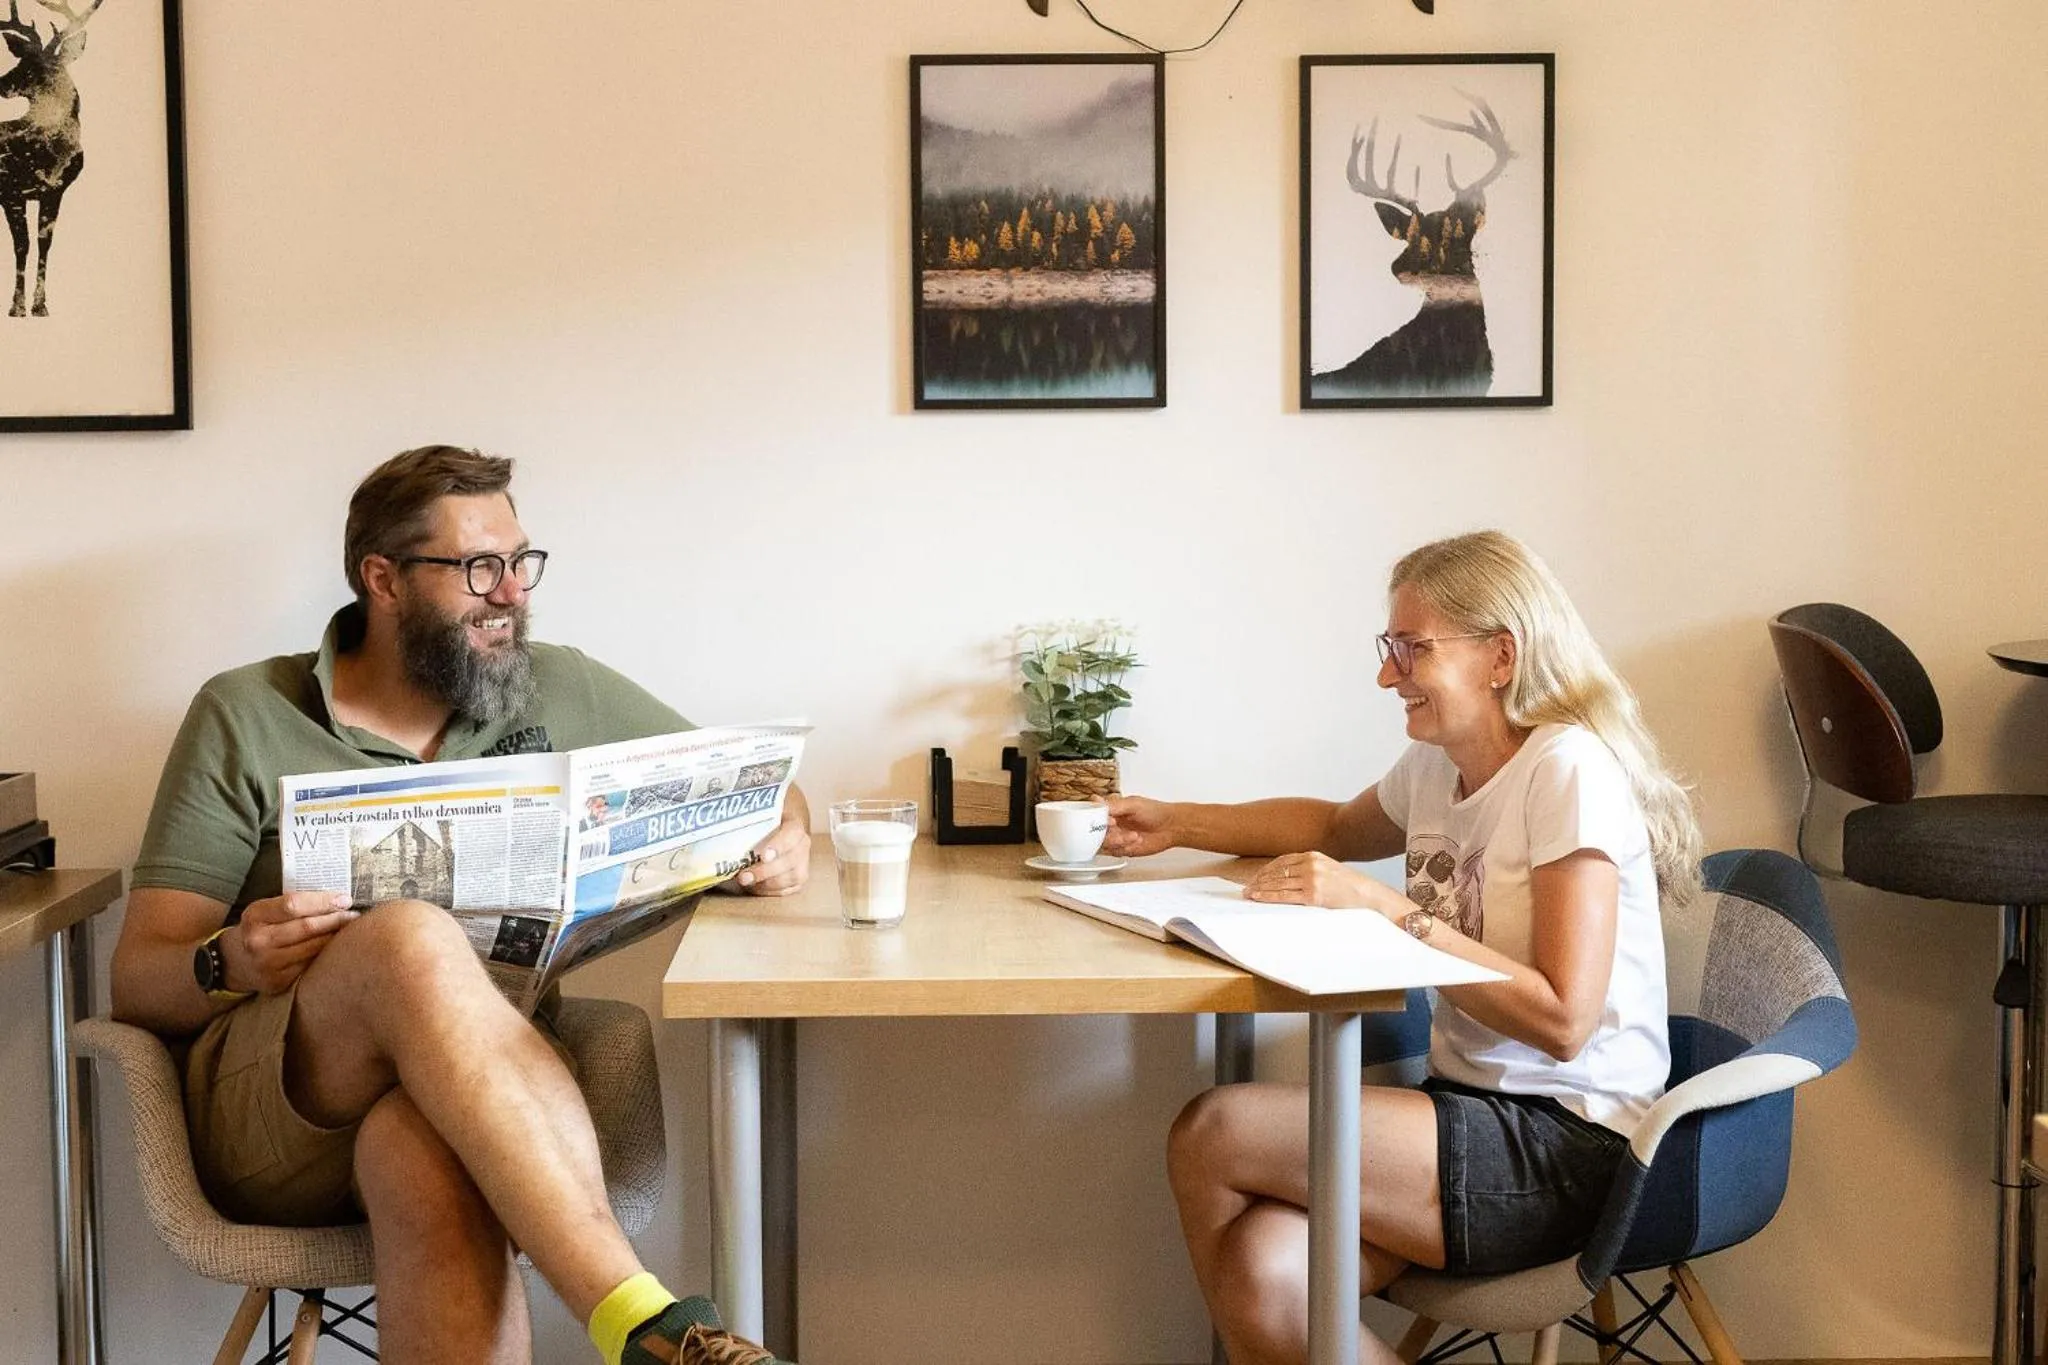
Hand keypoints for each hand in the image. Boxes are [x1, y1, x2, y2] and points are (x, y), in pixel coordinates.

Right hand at [222, 891, 358, 994]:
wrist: (234, 962)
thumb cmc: (259, 928)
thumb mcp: (265, 910)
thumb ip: (292, 903)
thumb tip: (335, 898)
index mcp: (255, 916)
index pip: (294, 904)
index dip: (323, 901)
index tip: (345, 899)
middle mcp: (258, 941)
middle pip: (307, 927)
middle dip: (336, 919)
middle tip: (354, 914)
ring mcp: (267, 964)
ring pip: (312, 948)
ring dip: (334, 937)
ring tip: (348, 929)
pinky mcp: (277, 982)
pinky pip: (309, 964)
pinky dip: (324, 954)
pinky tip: (334, 947)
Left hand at [734, 814, 809, 895]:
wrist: (777, 834)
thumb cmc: (763, 826)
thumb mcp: (757, 819)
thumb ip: (746, 825)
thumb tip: (721, 834)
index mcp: (794, 826)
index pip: (791, 834)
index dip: (778, 846)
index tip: (763, 856)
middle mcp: (802, 845)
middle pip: (790, 860)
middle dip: (765, 871)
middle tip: (743, 877)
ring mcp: (802, 864)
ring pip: (791, 877)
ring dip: (766, 883)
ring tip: (745, 882)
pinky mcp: (798, 881)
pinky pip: (786, 890)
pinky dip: (769, 890)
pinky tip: (754, 887)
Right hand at [1102, 795, 1176, 856]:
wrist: (1171, 827)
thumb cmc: (1156, 812)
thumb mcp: (1133, 804)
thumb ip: (1114, 805)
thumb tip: (1097, 802)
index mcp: (1111, 810)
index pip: (1093, 814)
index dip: (1096, 819)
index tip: (1108, 819)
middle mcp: (1111, 824)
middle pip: (1095, 832)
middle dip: (1108, 832)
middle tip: (1117, 827)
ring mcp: (1116, 837)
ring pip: (1104, 844)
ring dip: (1118, 840)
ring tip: (1134, 835)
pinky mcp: (1122, 849)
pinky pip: (1114, 852)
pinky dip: (1125, 847)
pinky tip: (1136, 840)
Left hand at [1243, 851, 1394, 912]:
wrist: (1370, 896)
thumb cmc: (1351, 888)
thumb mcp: (1330, 871)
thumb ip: (1311, 870)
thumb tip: (1290, 879)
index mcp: (1314, 855)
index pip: (1282, 861)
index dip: (1266, 870)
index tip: (1256, 877)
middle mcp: (1310, 864)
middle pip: (1277, 870)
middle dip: (1259, 879)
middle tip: (1246, 887)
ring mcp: (1311, 879)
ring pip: (1277, 883)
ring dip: (1260, 888)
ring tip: (1248, 894)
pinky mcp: (1313, 895)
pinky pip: (1284, 895)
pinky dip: (1268, 896)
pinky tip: (1258, 898)